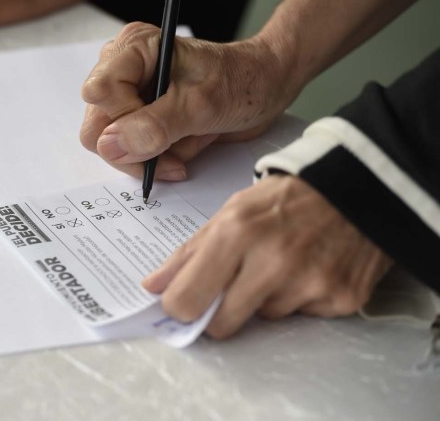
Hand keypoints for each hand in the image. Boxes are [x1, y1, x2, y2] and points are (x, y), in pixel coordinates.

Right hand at [80, 22, 295, 180]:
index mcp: (133, 50)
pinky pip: (134, 153)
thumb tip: (111, 145)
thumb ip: (154, 126)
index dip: (124, 119)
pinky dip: (162, 157)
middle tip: (173, 153)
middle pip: (98, 127)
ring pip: (114, 146)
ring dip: (155, 154)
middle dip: (138, 148)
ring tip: (190, 139)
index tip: (159, 129)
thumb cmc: (242, 82)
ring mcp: (132, 98)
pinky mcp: (142, 119)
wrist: (265, 89)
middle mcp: (125, 71)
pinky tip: (188, 142)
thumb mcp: (201, 105)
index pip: (99, 93)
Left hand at [142, 175, 392, 338]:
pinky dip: (300, 298)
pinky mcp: (342, 299)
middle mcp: (273, 261)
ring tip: (284, 262)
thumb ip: (189, 252)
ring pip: (265, 319)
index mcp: (237, 233)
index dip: (179, 307)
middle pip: (222, 325)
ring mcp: (311, 283)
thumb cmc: (285, 198)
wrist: (357, 184)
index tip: (182, 303)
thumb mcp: (231, 211)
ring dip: (265, 299)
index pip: (187, 299)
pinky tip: (311, 268)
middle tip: (233, 286)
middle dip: (220, 313)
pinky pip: (302, 316)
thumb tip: (153, 286)